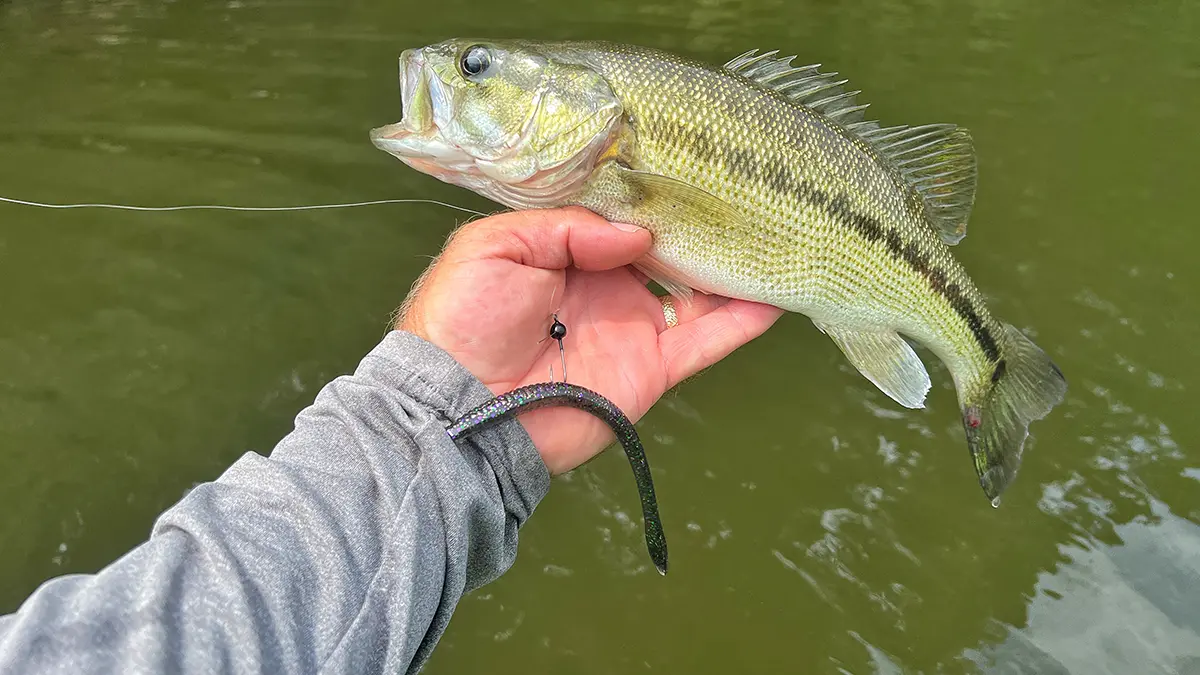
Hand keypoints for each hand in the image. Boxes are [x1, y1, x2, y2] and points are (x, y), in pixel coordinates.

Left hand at [399, 207, 782, 473]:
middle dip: (701, 222)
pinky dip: (742, 320)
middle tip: (744, 189)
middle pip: (666, 248)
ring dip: (732, 266)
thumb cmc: (464, 319)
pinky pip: (705, 341)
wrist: (462, 408)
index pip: (620, 215)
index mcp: (564, 251)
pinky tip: (776, 292)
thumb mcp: (495, 246)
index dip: (652, 193)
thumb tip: (639, 234)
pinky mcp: (651, 368)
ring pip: (697, 291)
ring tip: (775, 232)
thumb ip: (566, 226)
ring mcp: (632, 327)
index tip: (690, 164)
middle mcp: (605, 285)